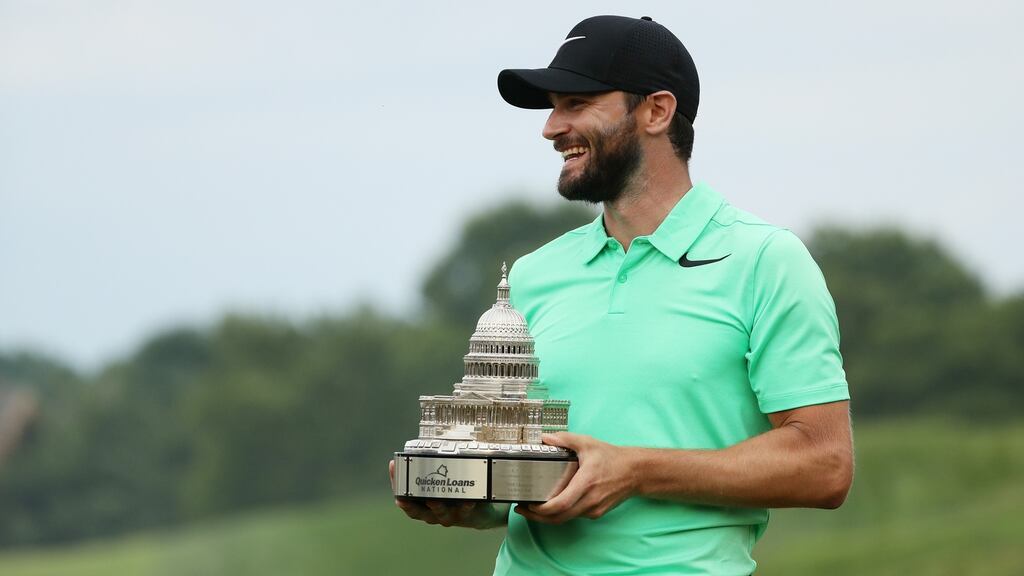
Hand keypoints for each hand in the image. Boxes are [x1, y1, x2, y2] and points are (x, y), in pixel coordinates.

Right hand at [389, 459, 507, 528]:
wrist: (480, 511)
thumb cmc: (454, 494)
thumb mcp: (440, 482)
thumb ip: (431, 470)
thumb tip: (420, 447)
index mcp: (422, 505)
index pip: (404, 498)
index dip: (396, 484)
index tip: (394, 467)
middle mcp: (433, 513)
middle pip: (417, 512)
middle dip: (409, 505)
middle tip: (402, 498)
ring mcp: (449, 515)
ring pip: (440, 513)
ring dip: (436, 507)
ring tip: (433, 500)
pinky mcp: (465, 515)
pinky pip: (465, 511)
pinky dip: (465, 505)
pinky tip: (468, 499)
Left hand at [514, 432, 636, 524]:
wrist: (635, 472)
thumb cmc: (612, 458)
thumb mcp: (587, 443)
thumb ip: (565, 439)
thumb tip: (545, 438)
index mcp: (586, 482)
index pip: (560, 504)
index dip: (541, 509)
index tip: (528, 504)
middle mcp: (590, 499)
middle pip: (558, 517)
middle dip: (537, 516)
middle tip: (522, 509)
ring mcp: (593, 508)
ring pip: (565, 519)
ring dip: (547, 517)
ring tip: (532, 509)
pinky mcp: (596, 513)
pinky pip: (574, 516)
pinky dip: (560, 514)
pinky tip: (551, 507)